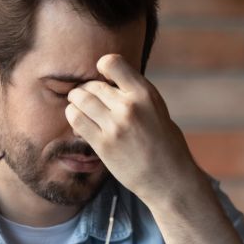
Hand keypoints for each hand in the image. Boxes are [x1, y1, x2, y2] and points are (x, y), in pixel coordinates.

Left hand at [64, 54, 200, 203]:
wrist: (169, 179)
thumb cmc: (165, 145)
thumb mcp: (158, 110)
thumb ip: (136, 95)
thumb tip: (109, 83)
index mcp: (145, 94)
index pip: (112, 63)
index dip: (103, 67)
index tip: (104, 78)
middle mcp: (129, 107)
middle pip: (92, 85)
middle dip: (86, 91)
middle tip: (87, 100)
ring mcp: (115, 126)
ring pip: (80, 100)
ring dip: (75, 102)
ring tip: (79, 108)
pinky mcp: (103, 145)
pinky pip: (76, 120)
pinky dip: (74, 118)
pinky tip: (80, 124)